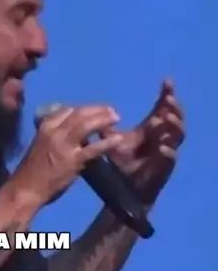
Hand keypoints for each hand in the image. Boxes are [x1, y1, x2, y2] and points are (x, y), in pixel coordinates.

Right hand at [15, 104, 123, 204]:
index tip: (95, 111)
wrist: (27, 189)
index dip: (85, 109)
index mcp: (45, 126)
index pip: (68, 110)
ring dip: (104, 119)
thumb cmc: (33, 170)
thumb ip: (56, 135)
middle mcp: (55, 131)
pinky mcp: (73, 160)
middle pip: (80, 113)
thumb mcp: (40, 144)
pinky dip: (107, 142)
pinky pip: (94, 148)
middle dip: (98, 110)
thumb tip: (74, 131)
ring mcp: (64, 145)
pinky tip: (118, 140)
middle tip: (111, 111)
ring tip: (116, 118)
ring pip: (87, 125)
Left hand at [107, 79, 184, 206]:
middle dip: (173, 107)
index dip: (166, 94)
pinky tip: (163, 148)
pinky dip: (168, 152)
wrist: (126, 189)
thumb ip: (106, 130)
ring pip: (178, 135)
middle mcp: (162, 137)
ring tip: (166, 118)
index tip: (167, 81)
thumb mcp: (112, 144)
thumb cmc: (123, 164)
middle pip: (175, 117)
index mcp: (151, 129)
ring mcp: (166, 151)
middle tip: (167, 99)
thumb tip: (92, 114)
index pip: (162, 108)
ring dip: (174, 126)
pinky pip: (171, 158)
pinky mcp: (165, 167)